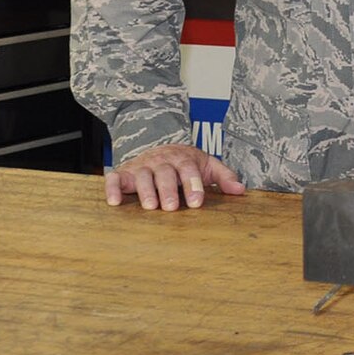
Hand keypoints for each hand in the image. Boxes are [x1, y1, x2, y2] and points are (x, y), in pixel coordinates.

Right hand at [105, 144, 246, 210]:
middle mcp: (162, 160)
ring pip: (142, 175)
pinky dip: (113, 188)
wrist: (160, 147)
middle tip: (172, 207)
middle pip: (165, 173)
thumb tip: (240, 190)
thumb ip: (223, 177)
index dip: (193, 185)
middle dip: (169, 190)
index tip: (196, 202)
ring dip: (145, 190)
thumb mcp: (207, 165)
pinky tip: (114, 202)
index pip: (189, 170)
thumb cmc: (186, 163)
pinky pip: (115, 179)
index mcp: (183, 158)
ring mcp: (142, 166)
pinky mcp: (123, 172)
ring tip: (150, 207)